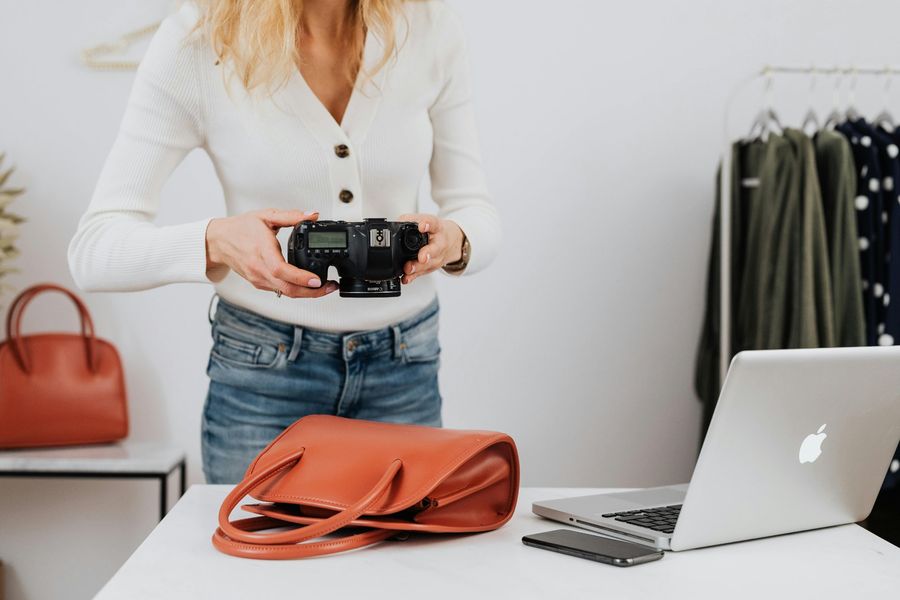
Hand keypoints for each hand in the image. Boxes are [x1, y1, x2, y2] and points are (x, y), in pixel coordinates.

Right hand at [205, 208, 337, 297]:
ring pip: (285, 293)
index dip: (300, 278)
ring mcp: (259, 278)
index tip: (318, 280)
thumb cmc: (240, 228)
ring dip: (306, 293)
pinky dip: (296, 290)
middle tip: (330, 287)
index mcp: (262, 251)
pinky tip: (307, 286)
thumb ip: (291, 216)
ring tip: (324, 287)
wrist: (218, 241)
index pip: (281, 270)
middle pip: (288, 289)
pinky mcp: (259, 283)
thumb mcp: (266, 216)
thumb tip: (312, 214)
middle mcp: (259, 269)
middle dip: (312, 292)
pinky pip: (280, 291)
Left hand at [397, 214, 463, 284]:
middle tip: (421, 257)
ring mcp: (436, 257)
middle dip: (427, 254)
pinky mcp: (431, 267)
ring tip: (408, 269)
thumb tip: (397, 223)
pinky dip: (413, 276)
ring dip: (417, 268)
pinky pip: (422, 273)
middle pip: (434, 249)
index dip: (428, 224)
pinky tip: (406, 278)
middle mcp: (440, 243)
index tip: (422, 226)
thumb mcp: (427, 220)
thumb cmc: (437, 231)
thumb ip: (411, 220)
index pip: (434, 224)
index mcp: (438, 228)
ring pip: (428, 264)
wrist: (452, 242)